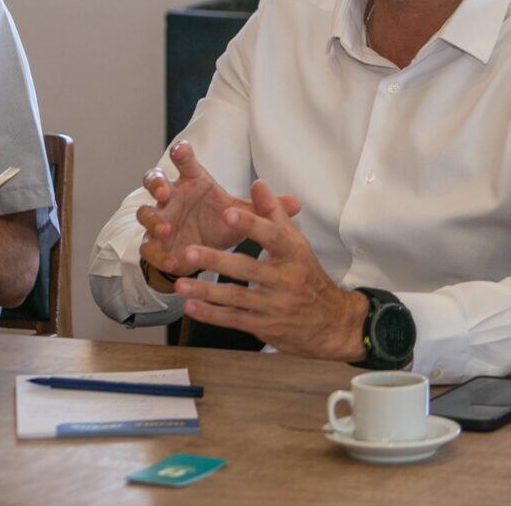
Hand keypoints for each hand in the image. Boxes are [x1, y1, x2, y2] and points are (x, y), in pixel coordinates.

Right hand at [135, 141, 298, 276]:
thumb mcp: (241, 215)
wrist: (203, 252)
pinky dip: (157, 253)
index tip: (182, 148)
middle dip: (156, 184)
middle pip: (154, 180)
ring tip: (167, 228)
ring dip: (153, 219)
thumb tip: (297, 203)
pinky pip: (148, 247)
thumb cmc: (219, 223)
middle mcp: (173, 198)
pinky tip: (172, 261)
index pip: (185, 163)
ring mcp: (161, 220)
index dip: (181, 153)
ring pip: (145, 213)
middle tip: (165, 192)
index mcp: (193, 183)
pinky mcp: (155, 245)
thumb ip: (263, 208)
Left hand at [175, 179, 366, 360]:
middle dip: (217, 261)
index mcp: (294, 254)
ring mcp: (275, 306)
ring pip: (236, 298)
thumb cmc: (307, 276)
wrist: (331, 321)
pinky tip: (191, 307)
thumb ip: (274, 213)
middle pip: (248, 269)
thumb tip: (258, 184)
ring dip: (206, 292)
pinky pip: (234, 320)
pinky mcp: (264, 326)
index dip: (250, 224)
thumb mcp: (298, 243)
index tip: (226, 213)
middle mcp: (286, 280)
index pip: (272, 236)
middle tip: (189, 252)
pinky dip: (211, 315)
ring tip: (180, 284)